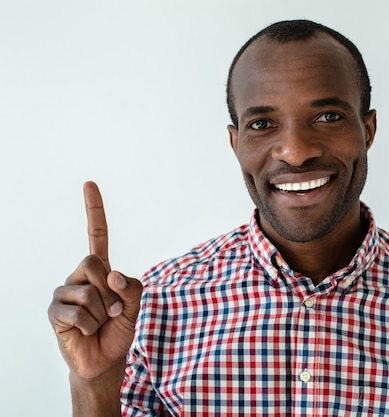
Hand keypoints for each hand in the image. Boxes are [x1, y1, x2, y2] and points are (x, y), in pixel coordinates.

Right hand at [48, 181, 142, 381]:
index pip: (97, 234)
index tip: (89, 184)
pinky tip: (87, 331)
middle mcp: (80, 276)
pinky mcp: (55, 312)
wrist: (105, 360)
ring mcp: (65, 292)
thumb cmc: (119, 330)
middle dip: (110, 289)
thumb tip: (111, 273)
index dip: (94, 210)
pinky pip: (78, 313)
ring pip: (89, 292)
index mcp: (101, 269)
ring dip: (102, 313)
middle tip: (113, 310)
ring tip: (100, 323)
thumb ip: (132, 287)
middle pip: (93, 262)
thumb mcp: (135, 306)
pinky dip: (90, 326)